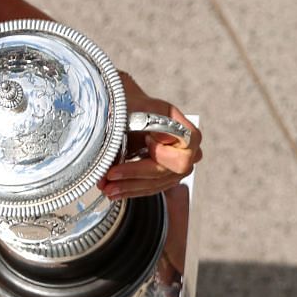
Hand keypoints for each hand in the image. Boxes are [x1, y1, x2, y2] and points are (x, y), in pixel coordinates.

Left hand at [102, 71, 202, 200]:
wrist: (129, 109)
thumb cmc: (135, 105)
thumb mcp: (140, 108)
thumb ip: (148, 120)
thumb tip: (154, 137)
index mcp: (187, 133)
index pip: (183, 154)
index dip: (163, 152)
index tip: (145, 141)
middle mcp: (189, 154)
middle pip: (166, 173)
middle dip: (136, 175)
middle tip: (111, 174)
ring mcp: (178, 169)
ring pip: (155, 184)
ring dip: (128, 187)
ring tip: (107, 187)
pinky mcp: (164, 179)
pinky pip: (149, 189)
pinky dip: (130, 189)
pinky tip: (114, 191)